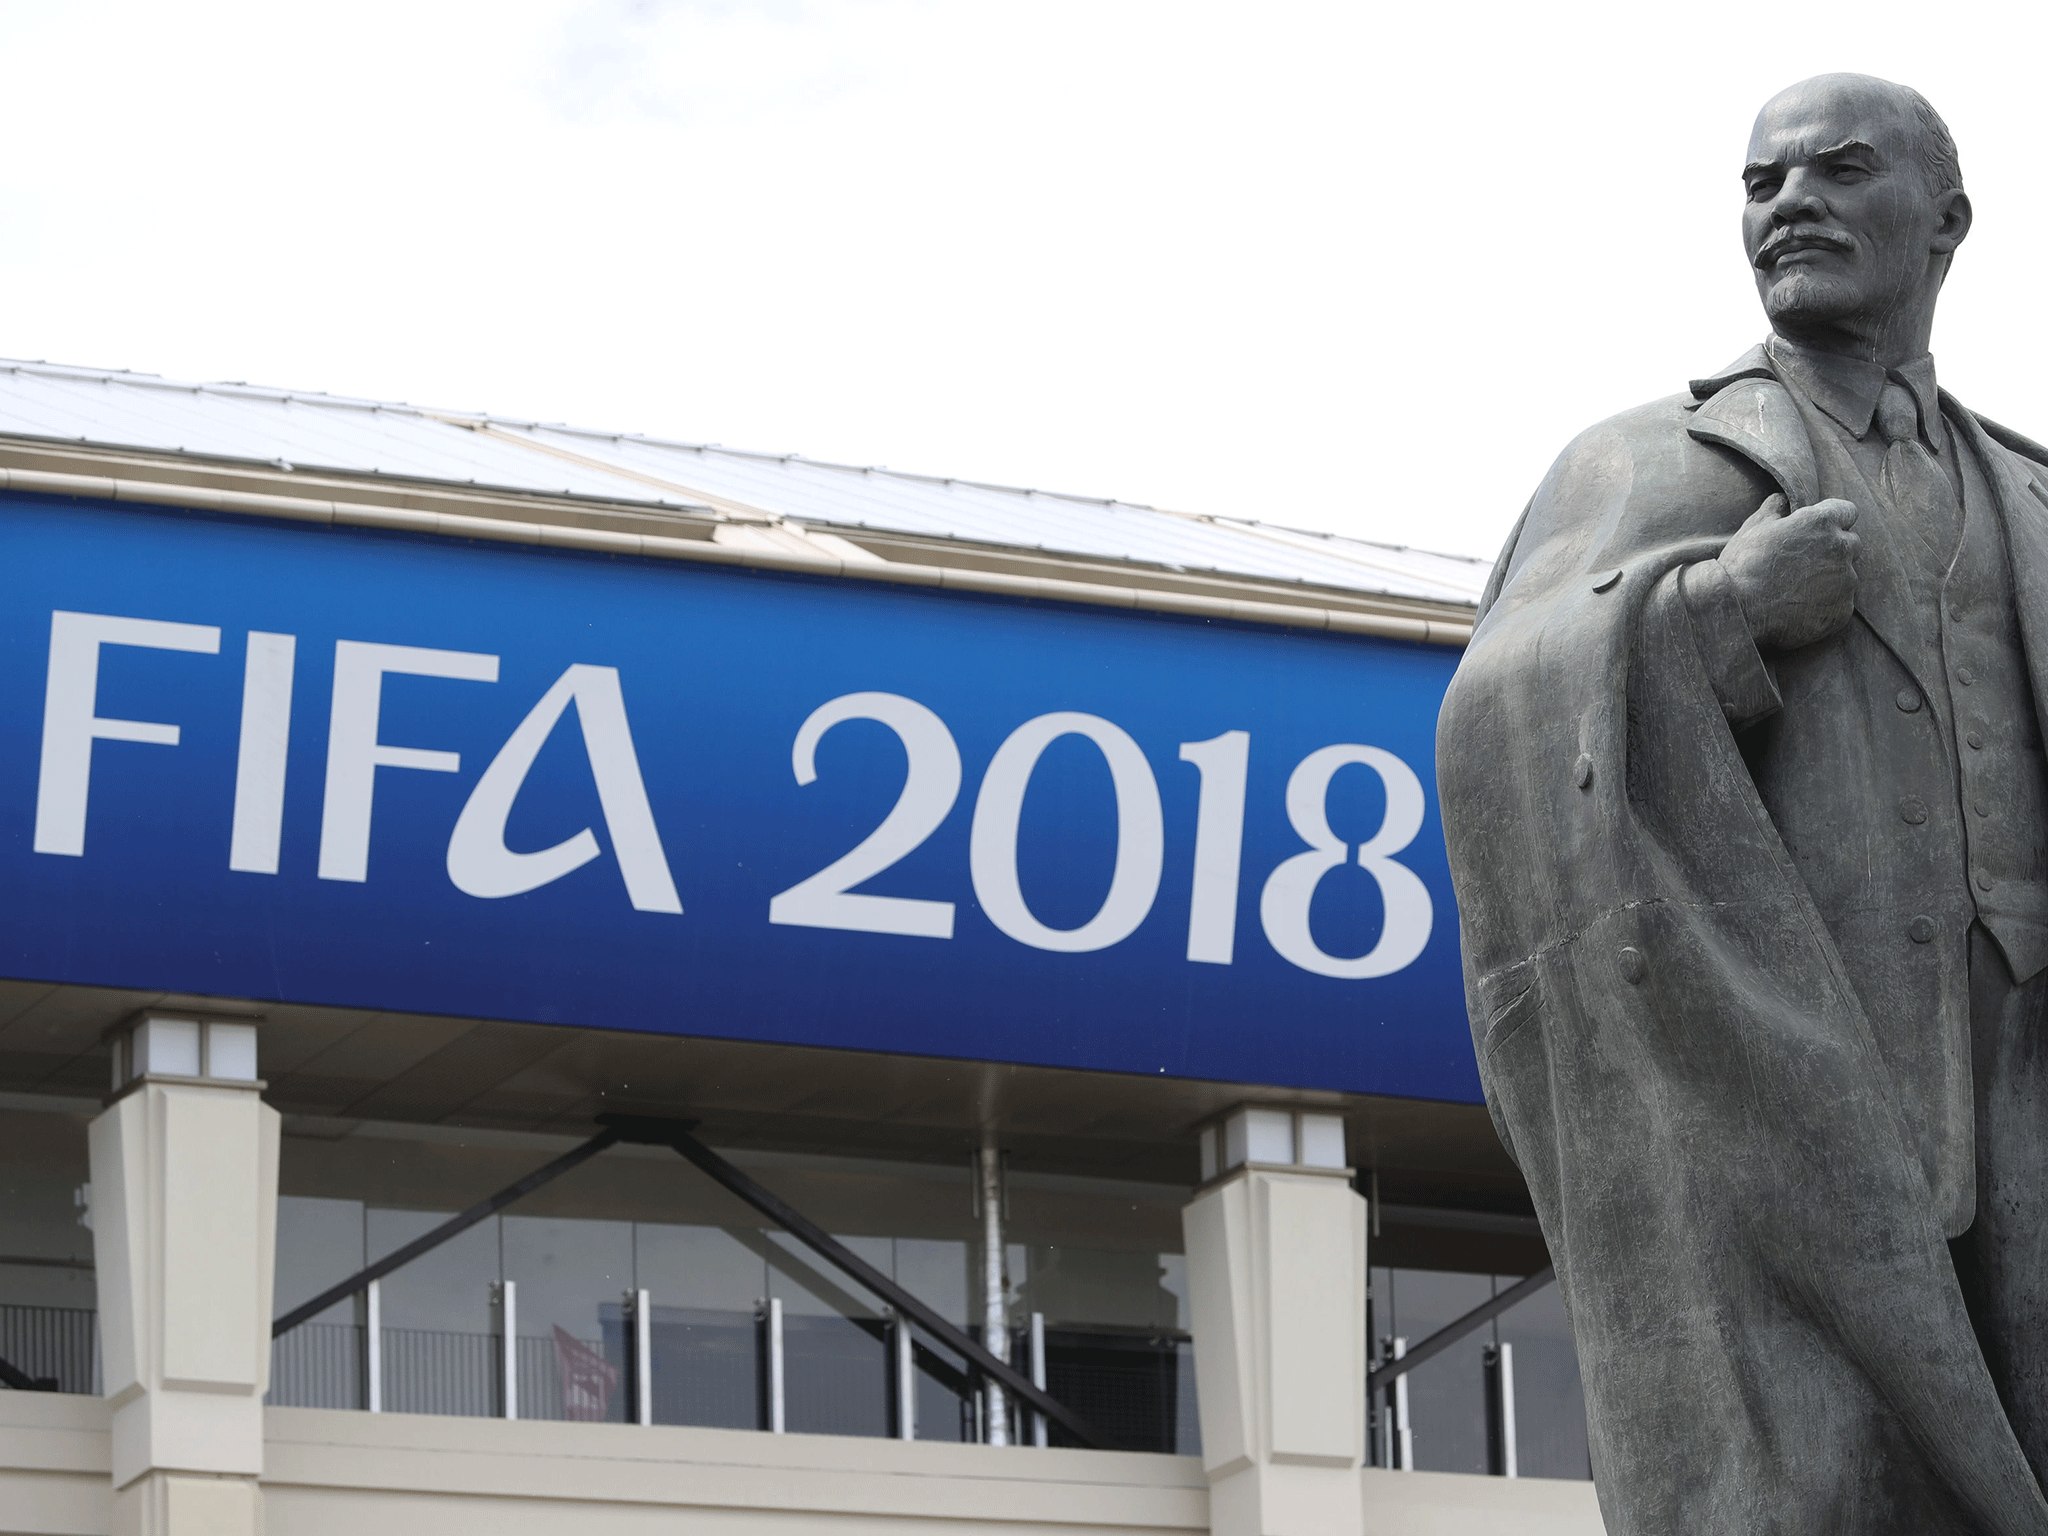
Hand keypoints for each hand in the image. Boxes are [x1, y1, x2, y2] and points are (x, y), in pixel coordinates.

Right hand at [1715, 494, 1859, 651]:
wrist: (1740, 610)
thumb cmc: (1743, 565)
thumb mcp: (1752, 528)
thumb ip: (1774, 509)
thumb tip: (1781, 501)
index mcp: (1820, 522)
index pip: (1847, 511)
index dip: (1833, 519)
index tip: (1819, 530)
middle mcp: (1840, 548)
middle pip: (1851, 544)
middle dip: (1834, 550)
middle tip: (1805, 563)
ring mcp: (1846, 580)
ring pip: (1847, 575)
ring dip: (1830, 579)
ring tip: (1798, 590)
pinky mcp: (1843, 608)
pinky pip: (1841, 603)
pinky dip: (1826, 605)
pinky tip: (1800, 608)